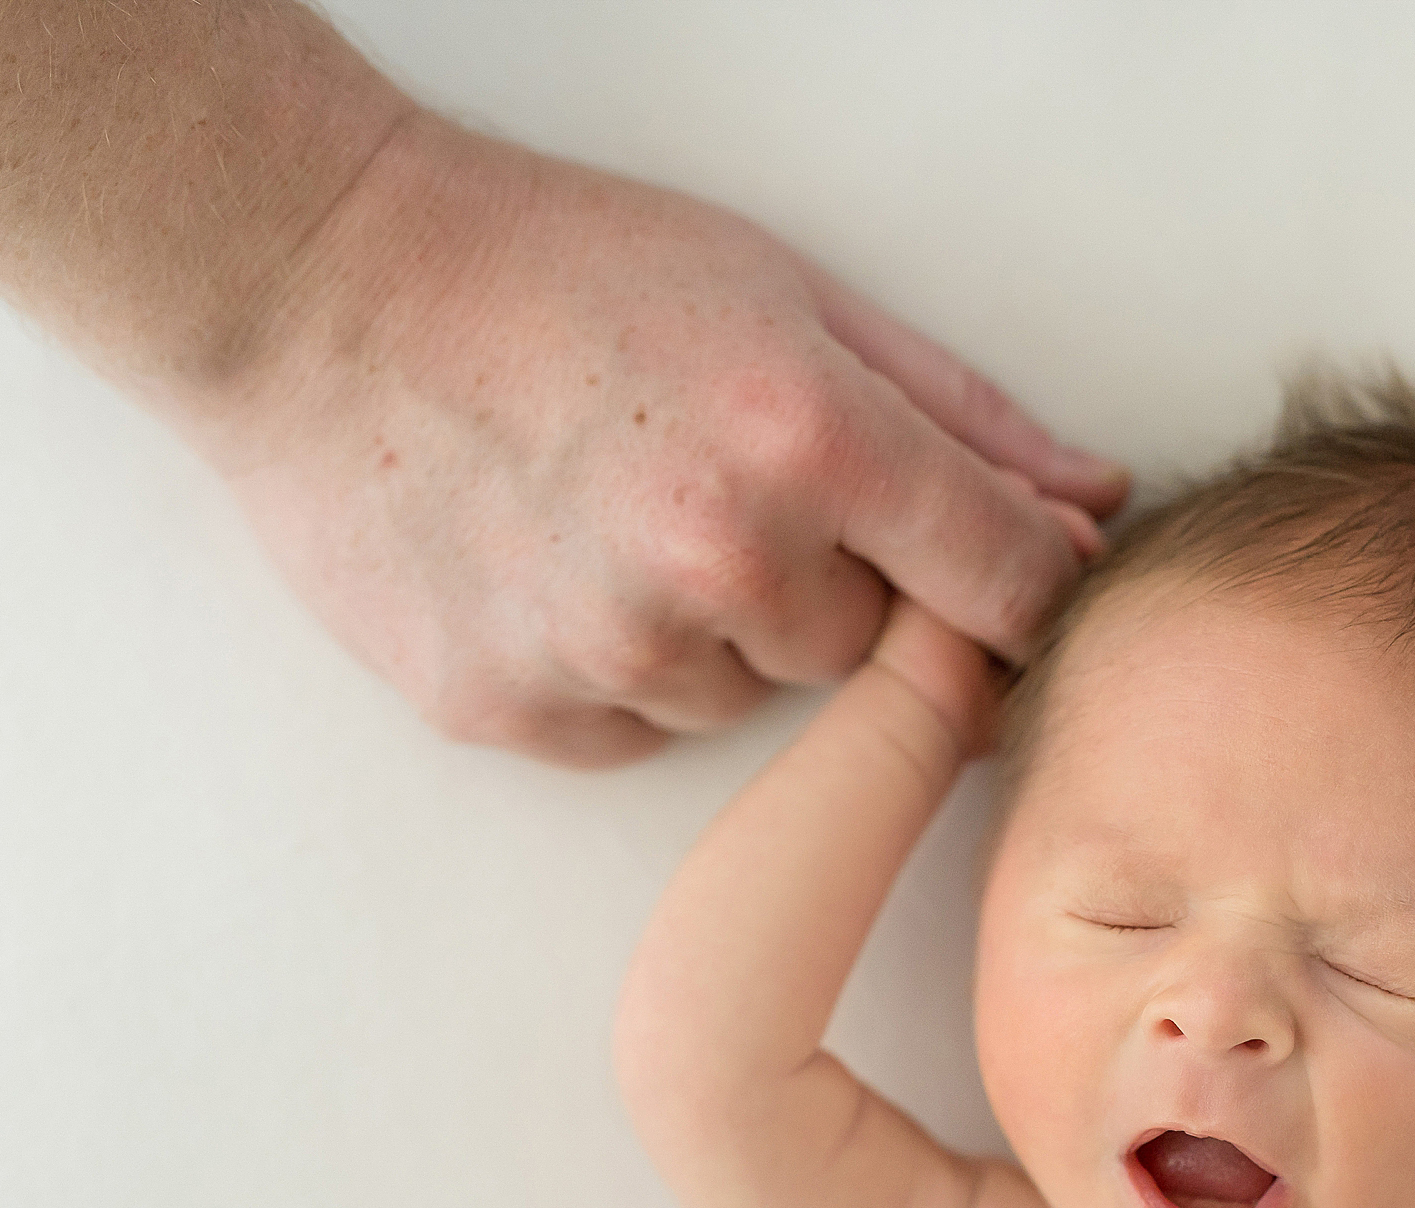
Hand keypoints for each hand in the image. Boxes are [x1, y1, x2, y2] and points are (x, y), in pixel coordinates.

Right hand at [200, 114, 1125, 767]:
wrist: (321, 289)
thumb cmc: (563, 269)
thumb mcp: (791, 294)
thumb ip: (964, 417)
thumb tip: (1093, 504)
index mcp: (815, 441)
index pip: (1012, 590)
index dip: (1031, 597)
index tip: (1012, 592)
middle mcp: (721, 558)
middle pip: (875, 653)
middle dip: (836, 585)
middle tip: (731, 484)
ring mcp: (609, 647)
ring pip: (749, 696)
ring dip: (720, 631)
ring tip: (623, 513)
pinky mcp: (514, 710)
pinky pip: (637, 732)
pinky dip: (618, 672)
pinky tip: (557, 566)